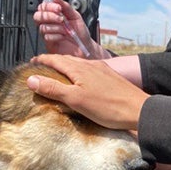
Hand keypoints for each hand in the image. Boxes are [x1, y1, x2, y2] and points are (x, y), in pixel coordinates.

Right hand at [27, 54, 148, 129]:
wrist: (139, 110)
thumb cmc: (108, 107)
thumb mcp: (76, 100)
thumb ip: (53, 89)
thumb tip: (31, 79)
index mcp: (79, 68)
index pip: (55, 59)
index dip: (42, 60)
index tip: (31, 63)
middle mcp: (91, 65)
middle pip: (66, 60)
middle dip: (52, 63)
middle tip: (42, 70)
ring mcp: (102, 70)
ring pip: (78, 65)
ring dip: (66, 67)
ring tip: (58, 75)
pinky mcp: (110, 78)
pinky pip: (89, 71)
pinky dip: (79, 73)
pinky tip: (81, 82)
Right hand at [33, 0, 110, 58]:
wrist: (85, 46)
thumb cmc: (80, 32)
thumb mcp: (75, 16)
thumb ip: (65, 6)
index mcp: (54, 15)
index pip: (43, 7)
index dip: (48, 6)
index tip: (59, 8)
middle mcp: (49, 24)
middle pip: (37, 16)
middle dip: (49, 16)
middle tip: (61, 18)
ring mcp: (48, 34)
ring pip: (43, 27)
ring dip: (56, 27)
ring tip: (66, 30)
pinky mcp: (49, 44)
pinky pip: (47, 37)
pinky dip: (57, 36)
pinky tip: (63, 37)